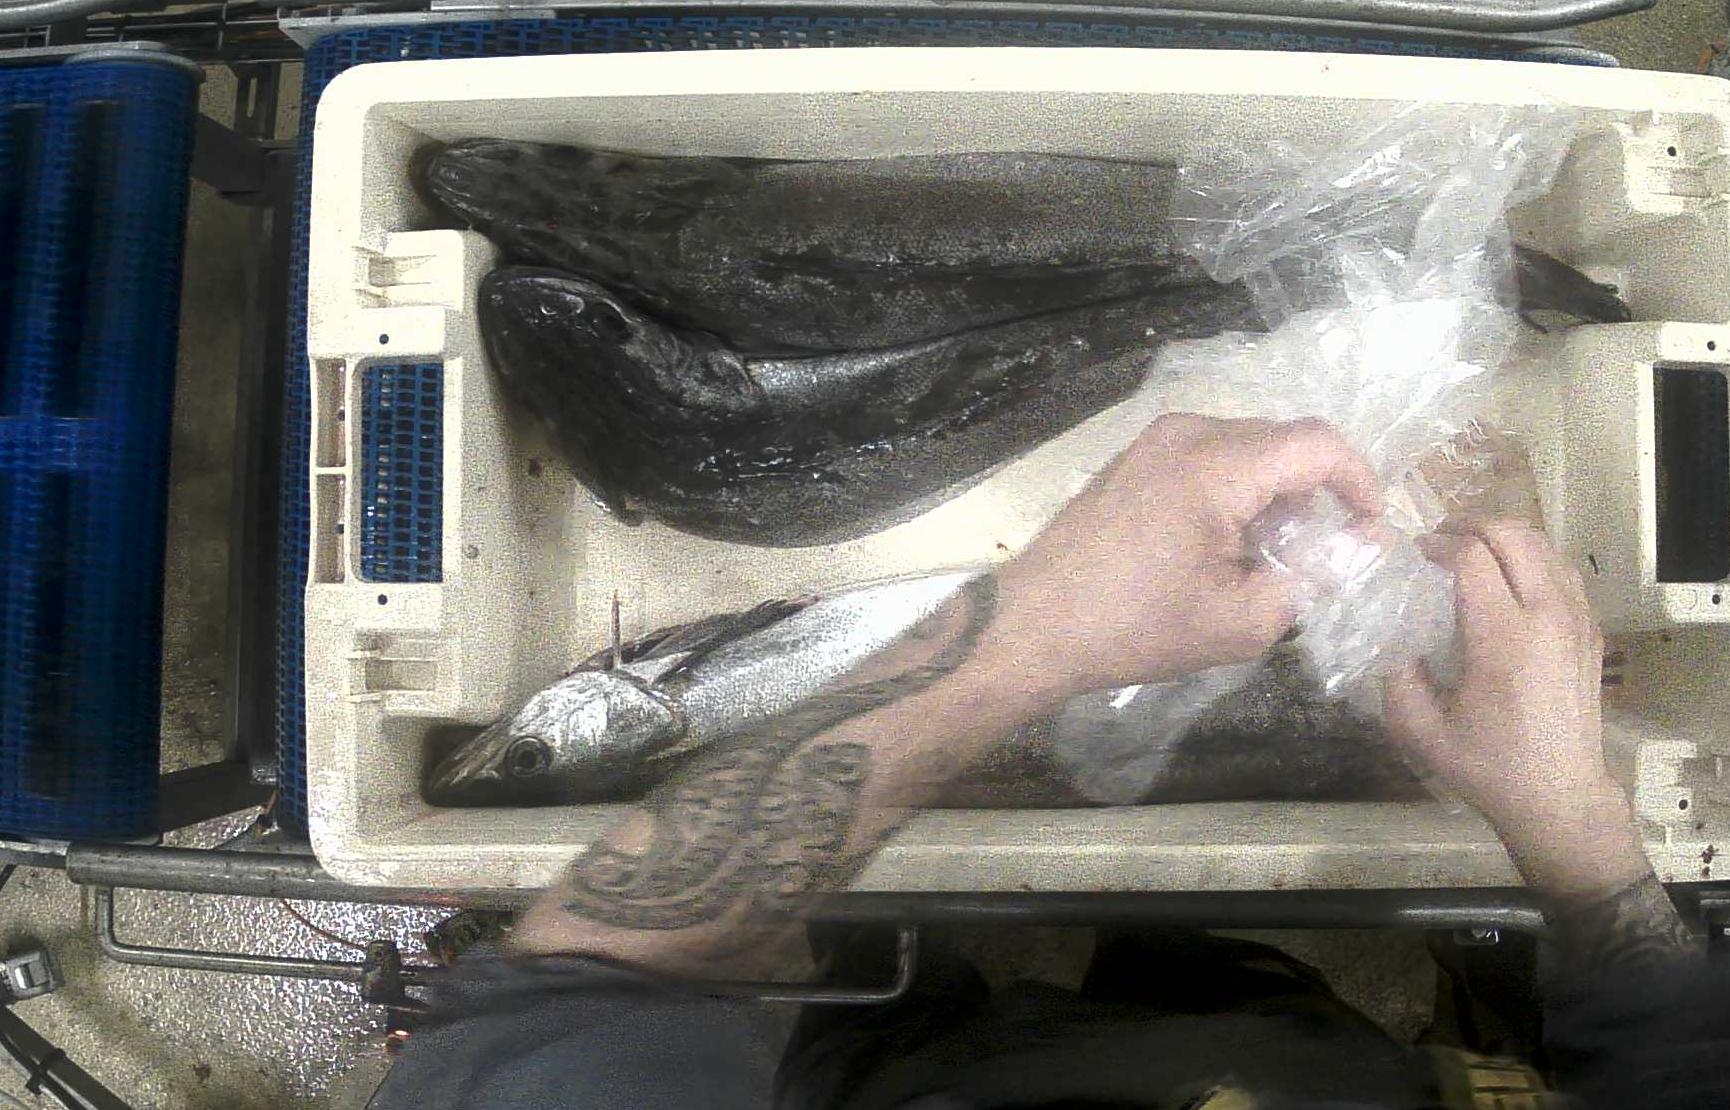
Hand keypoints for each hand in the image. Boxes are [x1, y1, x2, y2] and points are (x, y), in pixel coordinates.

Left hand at [983, 414, 1380, 706]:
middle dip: (1315, 492)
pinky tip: (1223, 545)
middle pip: (1283, 441)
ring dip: (1274, 492)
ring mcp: (1154, 440)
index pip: (1318, 443)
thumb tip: (1361, 545)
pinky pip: (1209, 455)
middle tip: (1319, 554)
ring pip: (1248, 446)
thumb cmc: (1136, 627)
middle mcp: (1187, 434)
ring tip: (1268, 556)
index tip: (1368, 529)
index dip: (1360, 480)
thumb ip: (1314, 578)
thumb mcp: (1242, 621)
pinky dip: (1235, 490)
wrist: (1034, 624)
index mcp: (1215, 466)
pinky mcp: (1135, 456)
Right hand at [1382, 519, 1647, 898]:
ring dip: (1503, 538)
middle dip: (1470, 526)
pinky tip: (1506, 578)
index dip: (1437, 544)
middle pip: (1513, 534)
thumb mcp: (1419, 728)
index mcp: (1505, 637)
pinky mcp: (1590, 629)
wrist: (1558, 795)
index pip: (1472, 556)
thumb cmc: (1486, 765)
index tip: (1415, 556)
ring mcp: (1577, 619)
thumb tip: (1389, 631)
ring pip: (1542, 545)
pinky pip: (1562, 569)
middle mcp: (1548, 616)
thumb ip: (1394, 675)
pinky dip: (1531, 558)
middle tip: (1439, 541)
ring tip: (1470, 552)